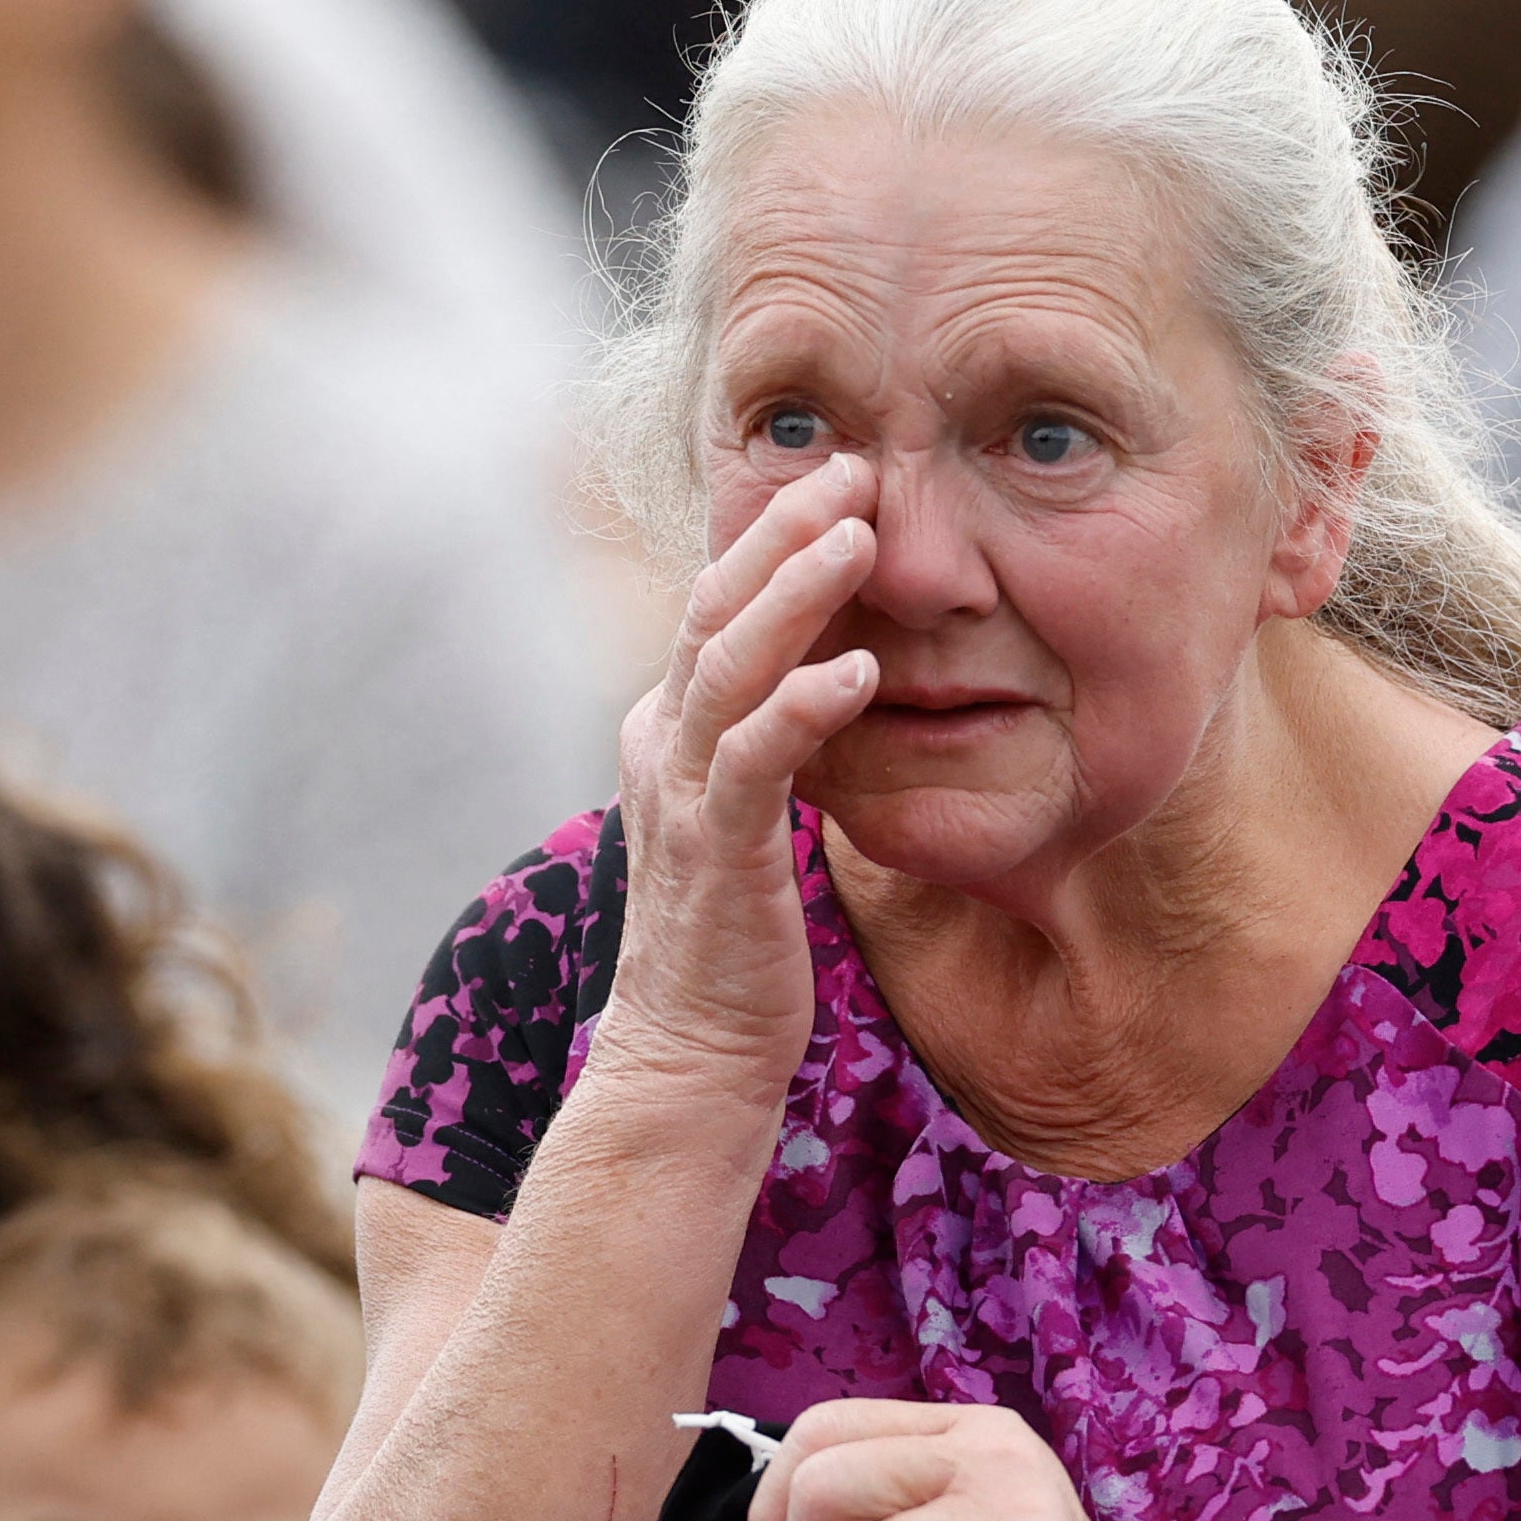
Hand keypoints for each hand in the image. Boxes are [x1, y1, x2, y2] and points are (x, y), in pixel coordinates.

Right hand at [597, 454, 888, 1106]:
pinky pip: (755, 763)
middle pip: (710, 608)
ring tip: (860, 533)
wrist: (691, 1055)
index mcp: (670, 730)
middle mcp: (660, 745)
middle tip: (854, 465)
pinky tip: (859, 670)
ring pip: (726, 666)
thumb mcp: (754, 815)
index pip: (714, 606)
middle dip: (781, 530)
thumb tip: (830, 675)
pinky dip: (803, 707)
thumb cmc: (738, 941)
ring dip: (794, 593)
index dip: (772, 535)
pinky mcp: (715, 854)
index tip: (844, 476)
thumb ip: (774, 742)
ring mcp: (680, 797)